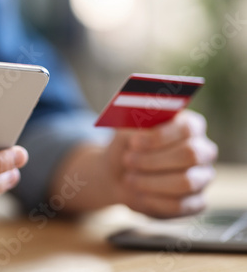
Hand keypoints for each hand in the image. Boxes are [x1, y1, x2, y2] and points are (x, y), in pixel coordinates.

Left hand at [50, 110, 216, 218]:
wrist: (117, 174)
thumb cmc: (126, 146)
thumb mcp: (125, 129)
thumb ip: (136, 120)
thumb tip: (142, 114)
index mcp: (190, 126)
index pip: (188, 128)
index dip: (160, 136)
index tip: (133, 142)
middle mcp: (203, 151)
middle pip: (190, 155)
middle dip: (153, 160)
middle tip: (128, 160)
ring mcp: (202, 178)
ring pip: (185, 182)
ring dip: (150, 181)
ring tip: (128, 178)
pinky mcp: (194, 203)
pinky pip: (179, 205)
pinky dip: (153, 200)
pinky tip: (137, 193)